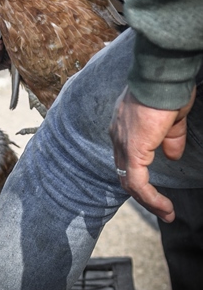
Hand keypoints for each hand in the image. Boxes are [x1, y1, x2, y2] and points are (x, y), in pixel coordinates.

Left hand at [109, 87, 195, 221]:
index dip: (140, 176)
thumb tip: (172, 155)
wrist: (163, 77)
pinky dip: (150, 197)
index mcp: (124, 126)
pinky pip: (137, 182)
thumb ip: (171, 138)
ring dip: (148, 201)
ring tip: (166, 212)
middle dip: (143, 194)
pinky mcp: (133, 150)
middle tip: (162, 208)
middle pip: (125, 173)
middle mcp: (118, 136)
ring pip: (130, 182)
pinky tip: (165, 206)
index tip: (156, 190)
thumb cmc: (168, 90)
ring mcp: (123, 143)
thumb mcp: (172, 119)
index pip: (126, 158)